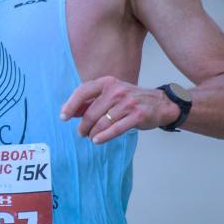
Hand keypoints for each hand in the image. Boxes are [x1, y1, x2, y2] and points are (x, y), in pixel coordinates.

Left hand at [60, 76, 174, 143]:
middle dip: (83, 125)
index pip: (82, 92)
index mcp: (107, 82)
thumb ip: (89, 102)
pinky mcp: (138, 115)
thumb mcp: (109, 95)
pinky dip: (104, 136)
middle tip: (81, 132)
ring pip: (102, 122)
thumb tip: (67, 110)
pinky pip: (116, 129)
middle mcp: (116, 90)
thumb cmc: (130, 100)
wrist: (161, 103)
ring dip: (93, 133)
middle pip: (91, 112)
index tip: (63, 117)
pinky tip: (97, 140)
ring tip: (90, 137)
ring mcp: (128, 102)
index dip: (71, 105)